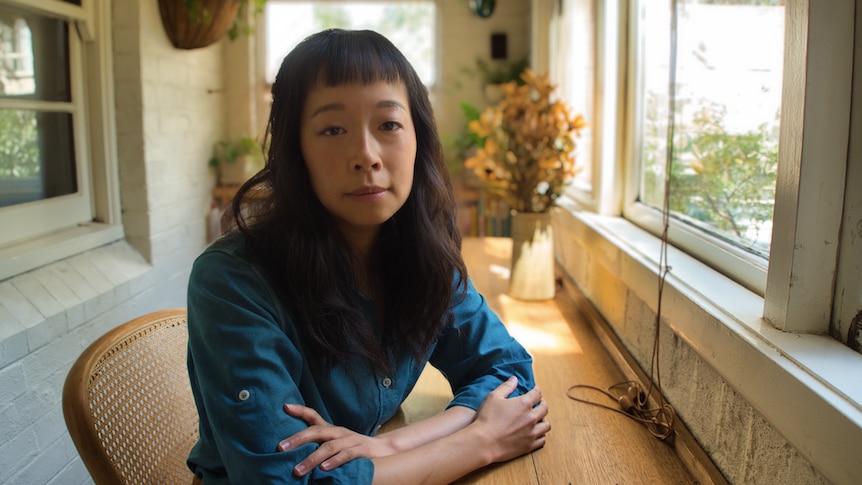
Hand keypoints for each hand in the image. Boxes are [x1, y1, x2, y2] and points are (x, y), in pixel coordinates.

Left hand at [278, 404, 395, 475]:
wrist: (383, 449)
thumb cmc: (353, 448)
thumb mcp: (335, 442)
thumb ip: (318, 443)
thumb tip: (293, 449)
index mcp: (331, 429)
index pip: (314, 416)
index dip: (300, 410)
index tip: (285, 406)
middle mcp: (339, 432)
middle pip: (316, 431)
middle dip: (297, 439)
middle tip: (281, 447)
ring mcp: (350, 440)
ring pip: (329, 447)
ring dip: (312, 459)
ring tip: (298, 470)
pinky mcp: (361, 451)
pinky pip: (346, 455)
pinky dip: (335, 461)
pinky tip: (324, 469)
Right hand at [471, 376, 549, 462]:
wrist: (484, 443)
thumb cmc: (487, 418)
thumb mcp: (493, 397)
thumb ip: (506, 387)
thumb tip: (514, 379)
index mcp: (524, 404)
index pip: (537, 393)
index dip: (536, 390)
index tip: (534, 390)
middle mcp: (531, 417)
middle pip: (545, 408)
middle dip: (542, 403)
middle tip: (537, 403)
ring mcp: (532, 433)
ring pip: (546, 425)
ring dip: (543, 420)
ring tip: (537, 419)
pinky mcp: (529, 446)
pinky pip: (542, 440)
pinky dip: (540, 435)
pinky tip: (535, 433)